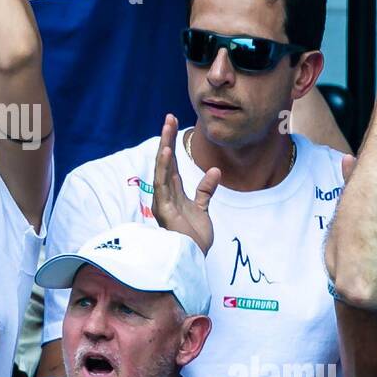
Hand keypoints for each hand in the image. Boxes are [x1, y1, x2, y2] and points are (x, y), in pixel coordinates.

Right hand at [151, 114, 221, 255]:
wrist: (193, 259)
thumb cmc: (194, 239)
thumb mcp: (203, 209)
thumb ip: (206, 190)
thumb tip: (214, 170)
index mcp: (173, 193)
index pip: (172, 163)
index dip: (172, 143)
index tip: (174, 123)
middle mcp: (165, 194)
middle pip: (165, 161)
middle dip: (167, 138)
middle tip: (169, 117)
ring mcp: (163, 201)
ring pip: (162, 169)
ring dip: (165, 147)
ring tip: (167, 127)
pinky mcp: (164, 210)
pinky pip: (163, 186)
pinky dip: (164, 168)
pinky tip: (167, 153)